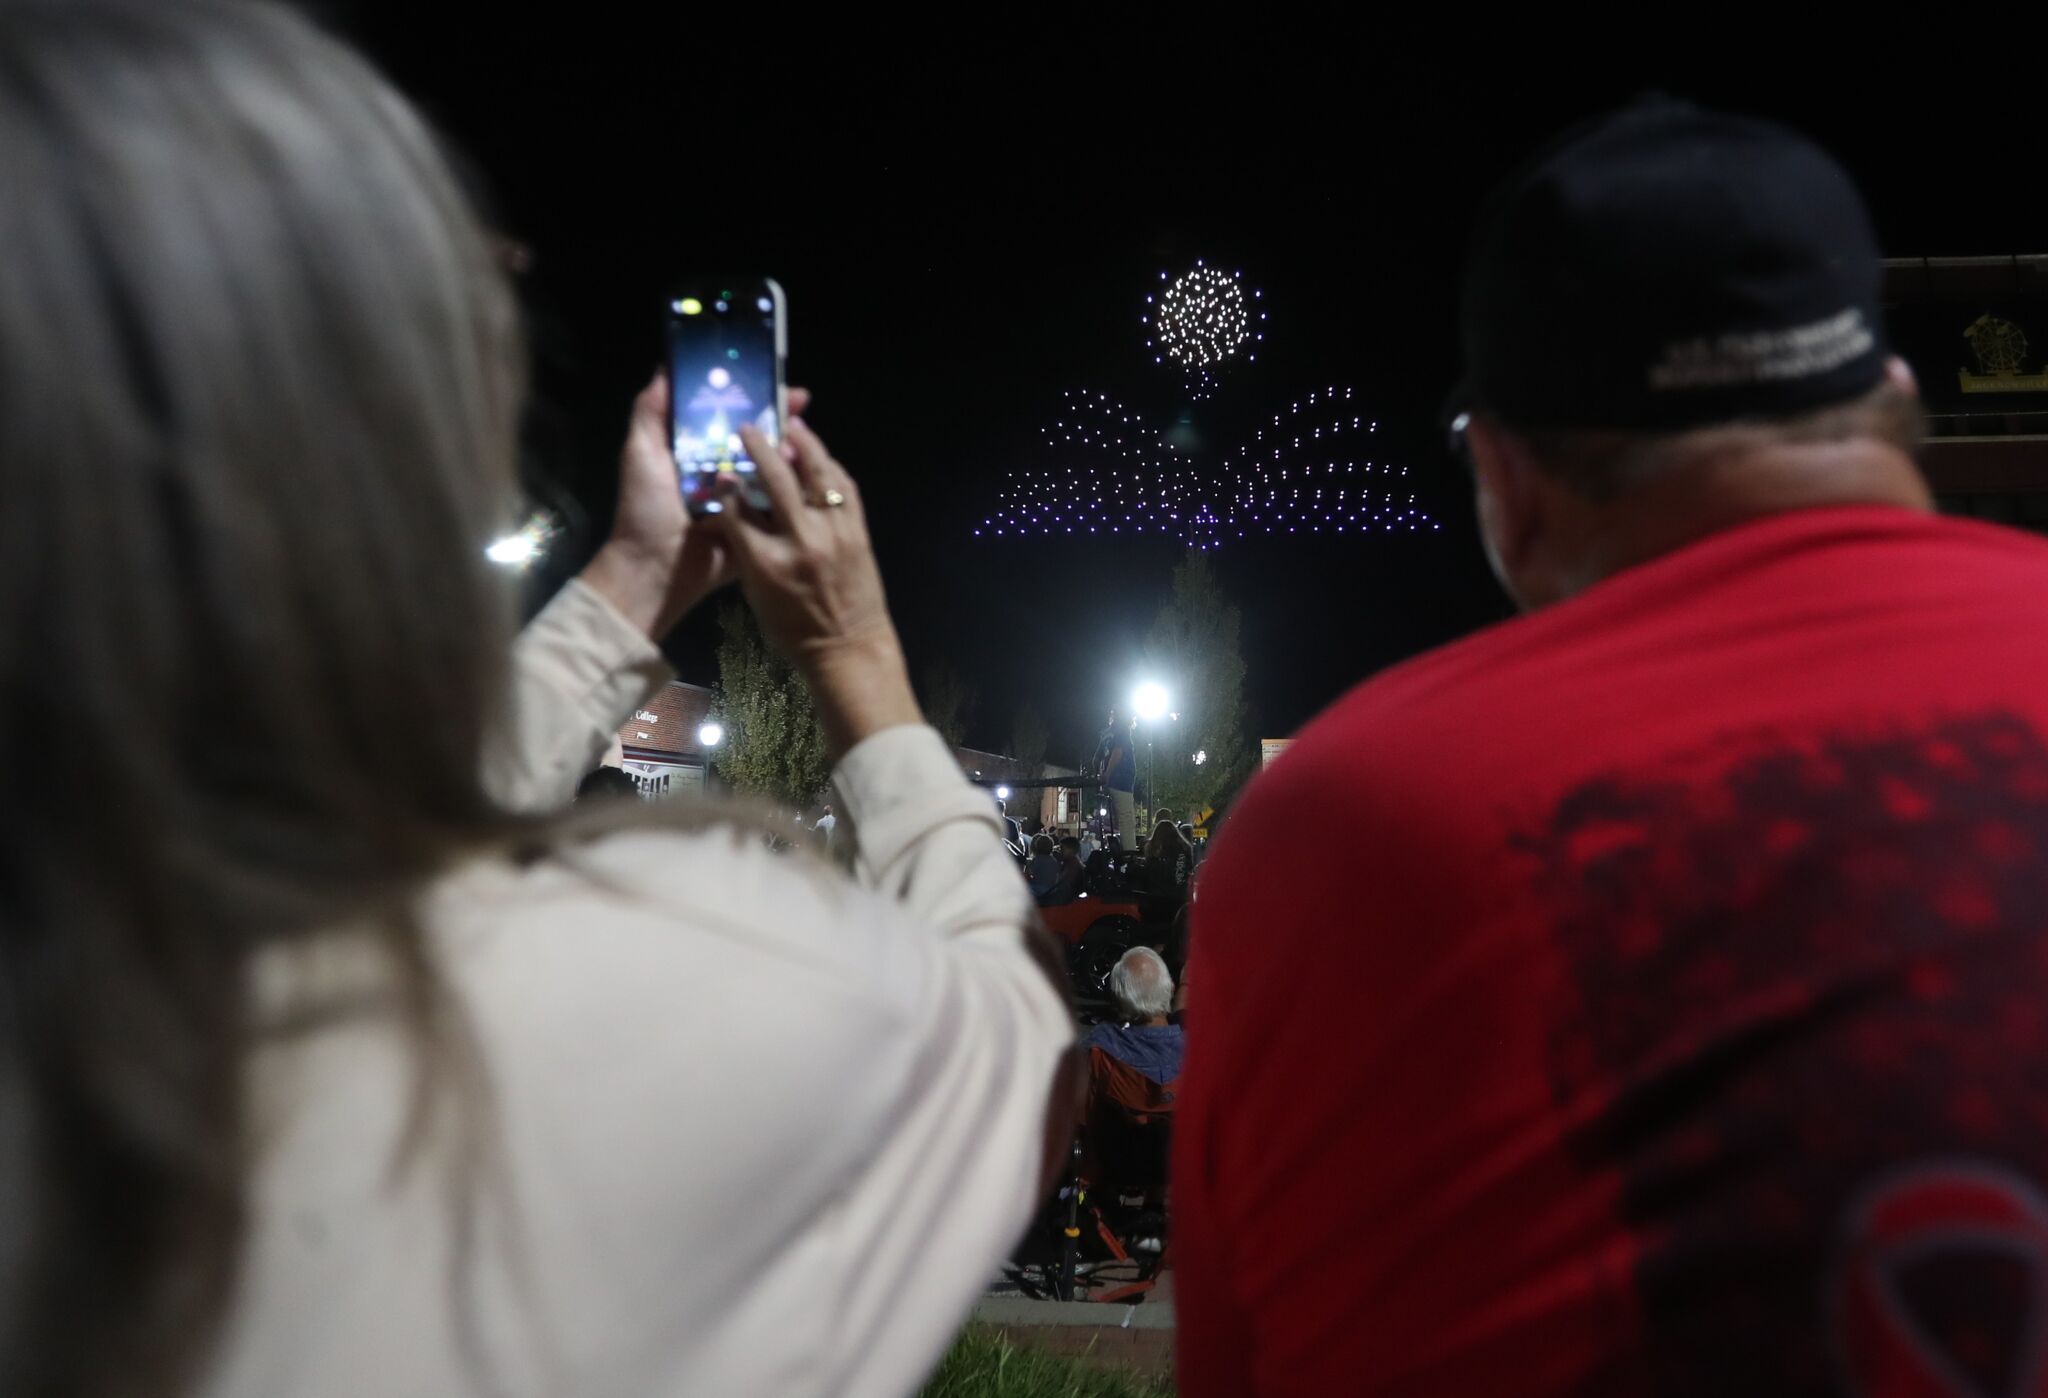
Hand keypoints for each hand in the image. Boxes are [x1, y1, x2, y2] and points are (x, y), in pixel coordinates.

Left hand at [579, 369, 811, 640]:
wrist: (655, 569)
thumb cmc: (645, 509)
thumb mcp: (640, 453)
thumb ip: (650, 412)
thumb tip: (665, 367)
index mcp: (698, 451)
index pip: (730, 415)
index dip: (750, 395)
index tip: (772, 379)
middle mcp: (723, 470)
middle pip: (758, 437)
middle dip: (780, 418)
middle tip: (801, 403)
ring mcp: (743, 499)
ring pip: (774, 467)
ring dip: (790, 451)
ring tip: (801, 440)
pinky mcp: (757, 526)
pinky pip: (779, 503)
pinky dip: (794, 489)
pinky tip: (808, 473)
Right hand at [720, 418, 920, 757]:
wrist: (849, 648)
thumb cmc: (794, 630)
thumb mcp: (756, 594)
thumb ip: (744, 549)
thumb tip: (732, 511)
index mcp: (767, 562)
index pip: (737, 509)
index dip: (726, 485)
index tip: (721, 469)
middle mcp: (801, 541)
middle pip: (775, 479)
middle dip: (758, 447)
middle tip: (748, 428)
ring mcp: (835, 532)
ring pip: (817, 473)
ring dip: (803, 443)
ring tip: (791, 423)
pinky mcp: (858, 531)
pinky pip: (845, 487)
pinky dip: (831, 467)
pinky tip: (820, 456)